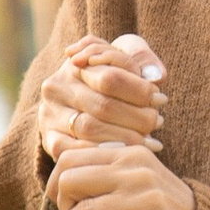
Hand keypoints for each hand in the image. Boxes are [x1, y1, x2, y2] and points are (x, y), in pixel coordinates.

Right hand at [38, 31, 166, 162]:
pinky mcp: (49, 140)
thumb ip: (140, 56)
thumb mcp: (123, 57)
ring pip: (90, 129)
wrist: (76, 103)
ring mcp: (49, 115)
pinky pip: (76, 151)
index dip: (140, 90)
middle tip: (158, 122)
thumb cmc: (108, 78)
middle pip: (102, 105)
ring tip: (151, 139)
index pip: (110, 77)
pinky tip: (127, 154)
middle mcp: (56, 87)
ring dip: (126, 137)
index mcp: (75, 63)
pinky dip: (104, 153)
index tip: (160, 99)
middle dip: (137, 116)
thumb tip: (156, 76)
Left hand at [49, 137, 196, 209]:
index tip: (58, 203)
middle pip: (73, 180)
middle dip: (60, 205)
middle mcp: (138, 170)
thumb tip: (55, 185)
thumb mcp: (134, 180)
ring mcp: (148, 197)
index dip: (56, 182)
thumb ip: (103, 175)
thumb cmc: (159, 208)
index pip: (72, 158)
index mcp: (129, 153)